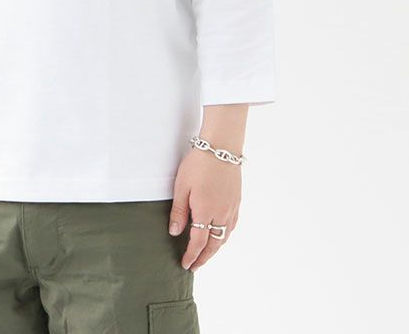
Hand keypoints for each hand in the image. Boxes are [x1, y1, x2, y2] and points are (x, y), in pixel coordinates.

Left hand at [167, 148, 240, 271]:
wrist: (221, 148)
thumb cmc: (198, 164)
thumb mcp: (181, 186)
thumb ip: (179, 211)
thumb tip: (175, 232)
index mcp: (206, 212)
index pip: (198, 242)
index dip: (192, 255)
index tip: (186, 264)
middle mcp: (222, 214)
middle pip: (214, 244)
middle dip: (204, 258)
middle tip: (195, 266)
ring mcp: (232, 208)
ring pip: (225, 237)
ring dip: (215, 248)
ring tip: (205, 254)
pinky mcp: (237, 202)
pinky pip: (232, 226)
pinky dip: (225, 236)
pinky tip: (219, 235)